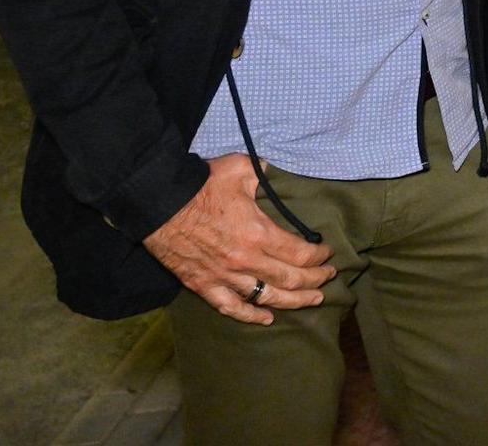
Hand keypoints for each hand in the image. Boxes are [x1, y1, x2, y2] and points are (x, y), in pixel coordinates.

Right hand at [142, 155, 334, 324]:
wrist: (158, 206)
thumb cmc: (201, 186)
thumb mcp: (240, 169)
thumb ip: (264, 171)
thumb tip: (274, 169)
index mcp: (258, 234)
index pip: (300, 253)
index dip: (318, 256)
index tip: (328, 254)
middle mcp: (245, 261)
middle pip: (290, 279)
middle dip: (314, 279)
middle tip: (328, 278)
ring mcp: (224, 277)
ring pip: (266, 297)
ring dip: (294, 301)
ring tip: (313, 300)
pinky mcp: (203, 285)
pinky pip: (230, 308)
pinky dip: (250, 316)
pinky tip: (267, 319)